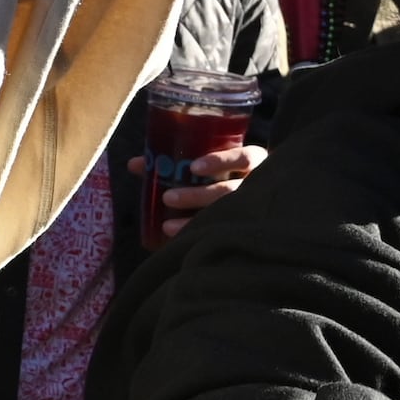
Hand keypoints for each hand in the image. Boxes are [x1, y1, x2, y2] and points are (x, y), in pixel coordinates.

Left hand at [138, 141, 263, 227]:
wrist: (264, 201)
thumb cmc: (225, 174)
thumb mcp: (209, 161)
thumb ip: (175, 161)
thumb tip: (134, 164)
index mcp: (252, 160)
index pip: (243, 157)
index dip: (219, 161)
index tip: (194, 168)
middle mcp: (257, 185)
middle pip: (229, 190)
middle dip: (198, 195)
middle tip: (168, 198)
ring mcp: (254, 208)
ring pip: (226, 214)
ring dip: (194, 219)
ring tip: (167, 226)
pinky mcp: (245, 227)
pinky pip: (224, 234)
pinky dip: (200, 236)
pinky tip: (183, 242)